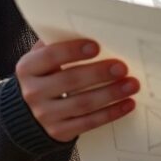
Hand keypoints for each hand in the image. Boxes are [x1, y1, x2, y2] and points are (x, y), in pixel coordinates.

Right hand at [15, 39, 139, 142]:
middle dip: (99, 73)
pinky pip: (89, 122)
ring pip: (83, 103)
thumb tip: (92, 28)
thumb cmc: (46, 75)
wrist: (29, 113)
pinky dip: (111, 113)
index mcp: (28, 68)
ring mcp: (45, 115)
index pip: (50, 56)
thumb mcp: (44, 58)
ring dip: (111, 94)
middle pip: (70, 81)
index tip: (96, 46)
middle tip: (122, 67)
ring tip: (132, 85)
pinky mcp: (59, 131)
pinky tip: (128, 104)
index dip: (73, 51)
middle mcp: (33, 92)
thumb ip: (61, 43)